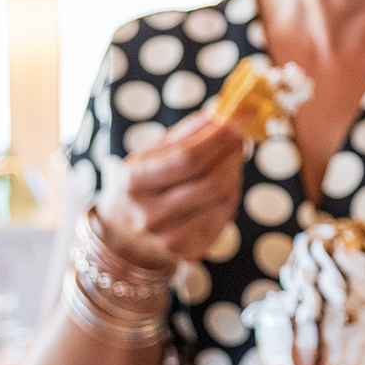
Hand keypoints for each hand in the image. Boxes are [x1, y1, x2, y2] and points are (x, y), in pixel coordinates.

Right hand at [95, 113, 244, 265]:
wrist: (125, 235)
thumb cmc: (141, 186)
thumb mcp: (149, 154)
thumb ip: (185, 134)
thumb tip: (221, 113)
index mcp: (135, 182)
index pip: (188, 159)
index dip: (217, 140)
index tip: (234, 123)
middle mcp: (150, 215)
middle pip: (211, 182)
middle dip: (231, 155)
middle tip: (238, 138)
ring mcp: (170, 238)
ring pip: (223, 199)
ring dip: (234, 173)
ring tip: (229, 159)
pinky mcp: (189, 251)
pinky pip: (224, 216)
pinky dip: (230, 194)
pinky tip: (223, 184)